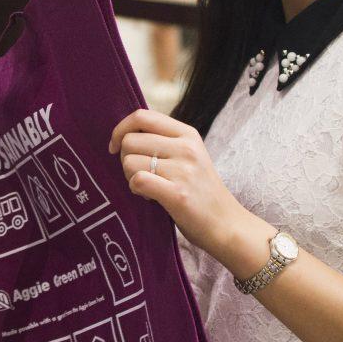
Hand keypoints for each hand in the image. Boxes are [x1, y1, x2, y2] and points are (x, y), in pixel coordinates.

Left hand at [109, 109, 263, 270]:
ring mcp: (184, 170)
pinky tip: (148, 196)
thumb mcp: (188, 155)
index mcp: (187, 134)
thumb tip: (124, 134)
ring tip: (148, 187)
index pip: (142, 116)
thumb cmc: (200, 191)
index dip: (120, 129)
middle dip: (125, 159)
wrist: (227, 224)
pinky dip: (135, 189)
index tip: (115, 147)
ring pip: (129, 161)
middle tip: (140, 175)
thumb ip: (162, 141)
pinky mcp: (178, 194)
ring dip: (130, 177)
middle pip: (130, 140)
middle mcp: (186, 147)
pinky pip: (138, 180)